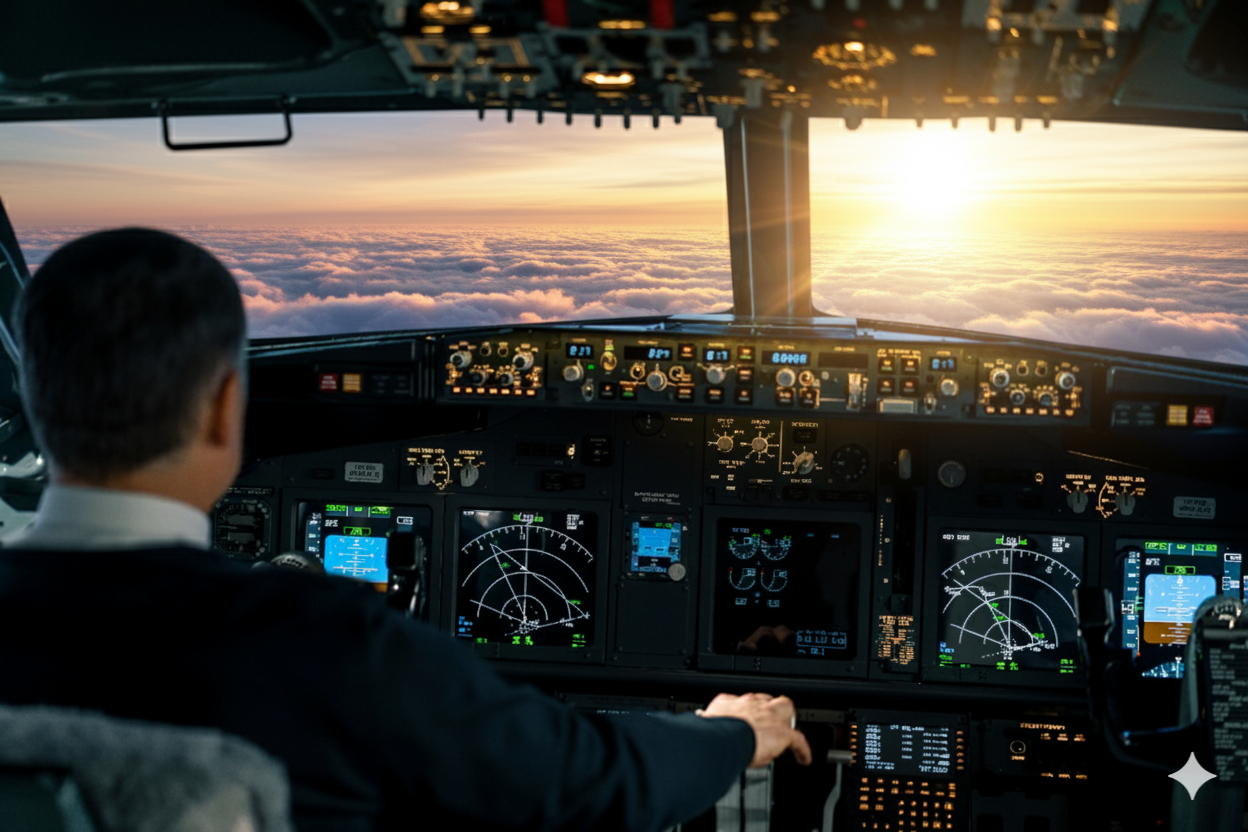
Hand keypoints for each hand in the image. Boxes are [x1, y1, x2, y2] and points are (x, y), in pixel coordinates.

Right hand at [697, 692, 812, 767]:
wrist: (722, 738)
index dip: (749, 709)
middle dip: (770, 708)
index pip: (743, 701)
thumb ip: (708, 722)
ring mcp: (768, 716)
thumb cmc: (711, 733)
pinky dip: (802, 750)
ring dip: (786, 720)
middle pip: (766, 699)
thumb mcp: (706, 722)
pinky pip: (798, 740)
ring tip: (788, 732)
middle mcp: (750, 705)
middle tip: (770, 721)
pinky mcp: (781, 732)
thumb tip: (702, 728)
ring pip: (785, 709)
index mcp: (730, 703)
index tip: (747, 716)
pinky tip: (804, 758)